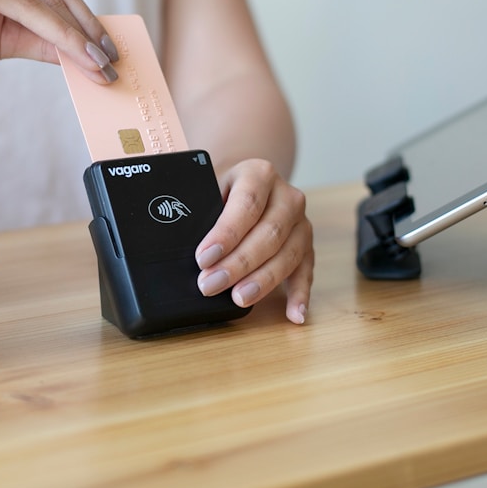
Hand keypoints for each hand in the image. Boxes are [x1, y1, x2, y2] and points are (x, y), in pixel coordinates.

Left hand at [195, 159, 313, 323]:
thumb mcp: (209, 187)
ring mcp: (301, 222)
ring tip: (239, 299)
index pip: (246, 204)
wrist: (250, 184)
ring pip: (289, 254)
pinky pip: (306, 271)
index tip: (203, 258)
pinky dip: (300, 294)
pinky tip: (293, 314)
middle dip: (238, 264)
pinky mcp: (307, 245)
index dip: (226, 234)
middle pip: (269, 233)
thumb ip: (199, 210)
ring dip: (263, 281)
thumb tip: (179, 242)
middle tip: (210, 285)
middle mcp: (287, 196)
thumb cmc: (223, 190)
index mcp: (260, 174)